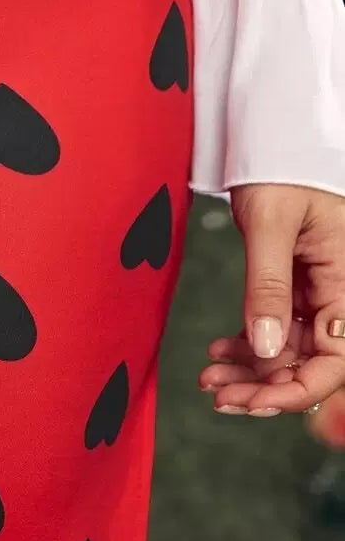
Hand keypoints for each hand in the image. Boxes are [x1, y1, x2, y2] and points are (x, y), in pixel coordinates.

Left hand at [199, 184, 344, 415]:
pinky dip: (248, 346)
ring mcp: (319, 291)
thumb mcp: (269, 224)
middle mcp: (341, 291)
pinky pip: (277, 329)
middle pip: (313, 360)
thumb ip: (268, 286)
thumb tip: (266, 349)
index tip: (256, 401)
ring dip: (252, 370)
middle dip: (267, 385)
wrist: (271, 139)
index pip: (338, 357)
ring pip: (291, 350)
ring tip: (209, 379)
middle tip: (220, 398)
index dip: (301, 388)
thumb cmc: (279, 166)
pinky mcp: (297, 286)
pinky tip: (218, 354)